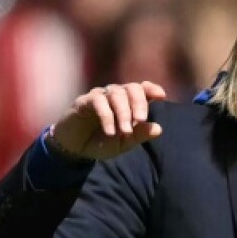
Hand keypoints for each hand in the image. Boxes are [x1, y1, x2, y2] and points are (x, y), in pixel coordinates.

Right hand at [48, 81, 165, 161]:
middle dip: (139, 103)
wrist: (74, 149)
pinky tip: (110, 131)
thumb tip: (159, 129)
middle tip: (140, 119)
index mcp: (127, 103)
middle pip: (132, 88)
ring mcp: (99, 96)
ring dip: (123, 112)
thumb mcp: (123, 143)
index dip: (152, 89)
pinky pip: (98, 102)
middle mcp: (115, 95)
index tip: (161, 96)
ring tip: (125, 131)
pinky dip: (107, 116)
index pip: (142, 89)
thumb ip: (139, 135)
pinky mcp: (84, 101)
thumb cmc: (101, 142)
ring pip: (116, 93)